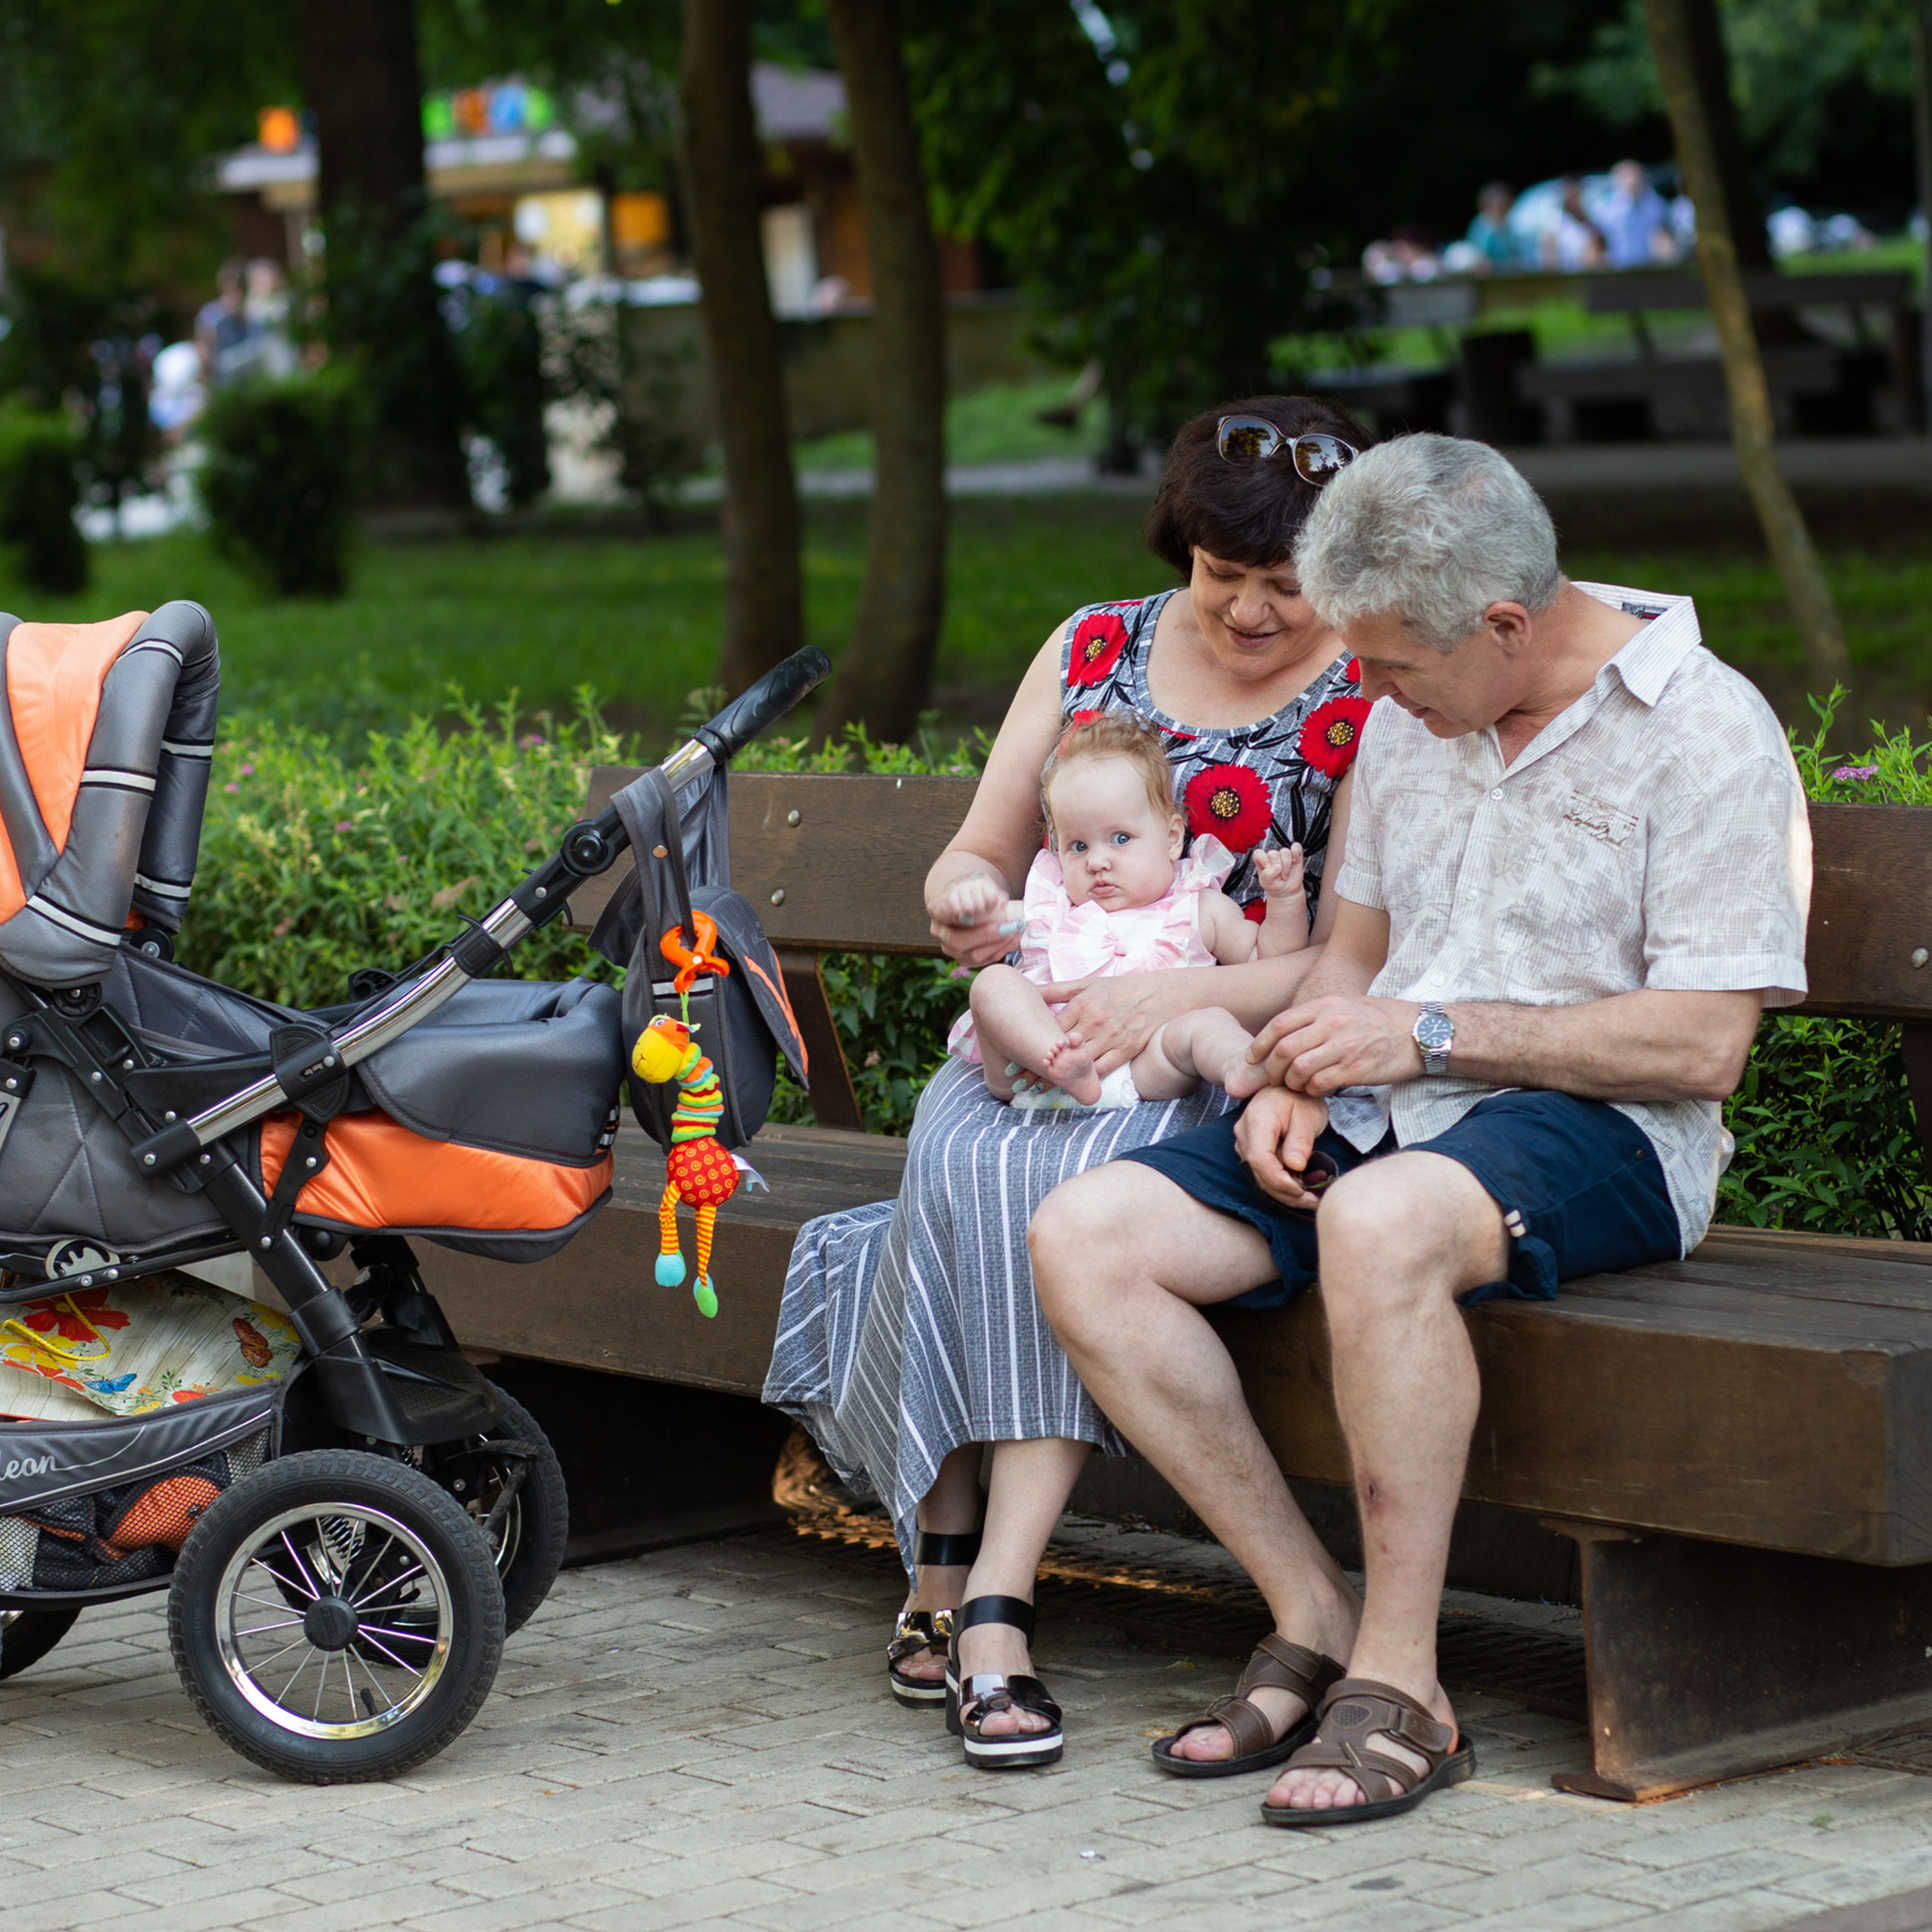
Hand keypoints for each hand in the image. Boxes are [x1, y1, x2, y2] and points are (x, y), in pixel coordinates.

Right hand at [929, 873, 1023, 967]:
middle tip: (1007, 925)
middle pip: (957, 940)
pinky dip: (1002, 949)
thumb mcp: (981, 884)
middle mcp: (939, 931)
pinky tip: (1014, 937)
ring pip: (973, 955)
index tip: (973, 908)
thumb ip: (987, 891)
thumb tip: (999, 901)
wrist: (980, 904)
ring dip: (998, 943)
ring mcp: (950, 948)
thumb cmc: (977, 891)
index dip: (956, 912)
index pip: (942, 912)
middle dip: (985, 935)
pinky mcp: (965, 959)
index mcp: (937, 908)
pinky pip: (984, 960)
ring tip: (1016, 929)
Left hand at [1033, 971, 1180, 1075]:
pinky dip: (1087, 1079)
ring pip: (1079, 1063)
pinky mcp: (1127, 1049)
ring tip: (1041, 1089)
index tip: (1017, 1057)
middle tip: (1021, 1079)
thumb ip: (1060, 990)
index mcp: (1082, 1002)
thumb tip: (1031, 991)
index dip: (1032, 1044)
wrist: (1167, 993)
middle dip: (1042, 1064)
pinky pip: (1101, 1070)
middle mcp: (1095, 1019)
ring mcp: (1111, 1035)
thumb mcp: (1091, 983)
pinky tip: (1074, 1086)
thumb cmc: (1125, 988)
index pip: (1050, 1028)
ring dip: (1061, 1076)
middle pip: (1061, 1048)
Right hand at [1233, 1086, 1331, 1206]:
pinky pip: (1261, 1173)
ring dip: (1284, 1193)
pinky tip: (1300, 1190)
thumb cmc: (1300, 1098)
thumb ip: (1301, 1140)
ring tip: (1310, 1199)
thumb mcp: (1308, 1115)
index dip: (1279, 1180)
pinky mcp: (1250, 1150)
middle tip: (1313, 1201)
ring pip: (1259, 1177)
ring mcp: (1244, 1142)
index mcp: (1258, 1120)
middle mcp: (1244, 1133)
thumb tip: (1295, 1166)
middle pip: (1258, 1173)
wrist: (1288, 1088)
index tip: (1301, 1191)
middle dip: (1285, 1193)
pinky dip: (1280, 1185)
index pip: (1260, 1159)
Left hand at [1246, 995, 1425, 1094]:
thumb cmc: (1382, 1020)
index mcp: (1326, 1005)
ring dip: (1290, 1083)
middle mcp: (1332, 1023)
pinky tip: (1316, 1090)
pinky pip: (1319, 1084)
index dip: (1260, 1044)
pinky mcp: (1356, 1068)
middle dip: (1270, 1069)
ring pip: (1297, 1070)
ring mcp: (1344, 1046)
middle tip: (1272, 1079)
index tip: (1252, 1058)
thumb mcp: (1347, 1005)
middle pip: (1283, 1049)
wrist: (1421, 1033)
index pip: (1280, 1024)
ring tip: (1295, 1086)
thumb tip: (1287, 1034)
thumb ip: (1317, 1017)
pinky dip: (1311, 1091)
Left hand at [1252, 842, 1305, 900]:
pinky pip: (1296, 847)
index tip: (1267, 866)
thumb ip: (1267, 875)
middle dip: (1277, 867)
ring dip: (1286, 865)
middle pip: (1273, 853)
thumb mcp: (1266, 883)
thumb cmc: (1274, 885)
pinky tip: (1295, 860)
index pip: (1258, 853)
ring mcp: (1284, 855)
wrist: (1287, 891)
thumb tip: (1276, 867)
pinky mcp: (1295, 855)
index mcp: (1262, 861)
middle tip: (1278, 876)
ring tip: (1285, 874)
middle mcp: (1272, 857)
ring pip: (1285, 852)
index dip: (1262, 858)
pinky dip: (1296, 852)